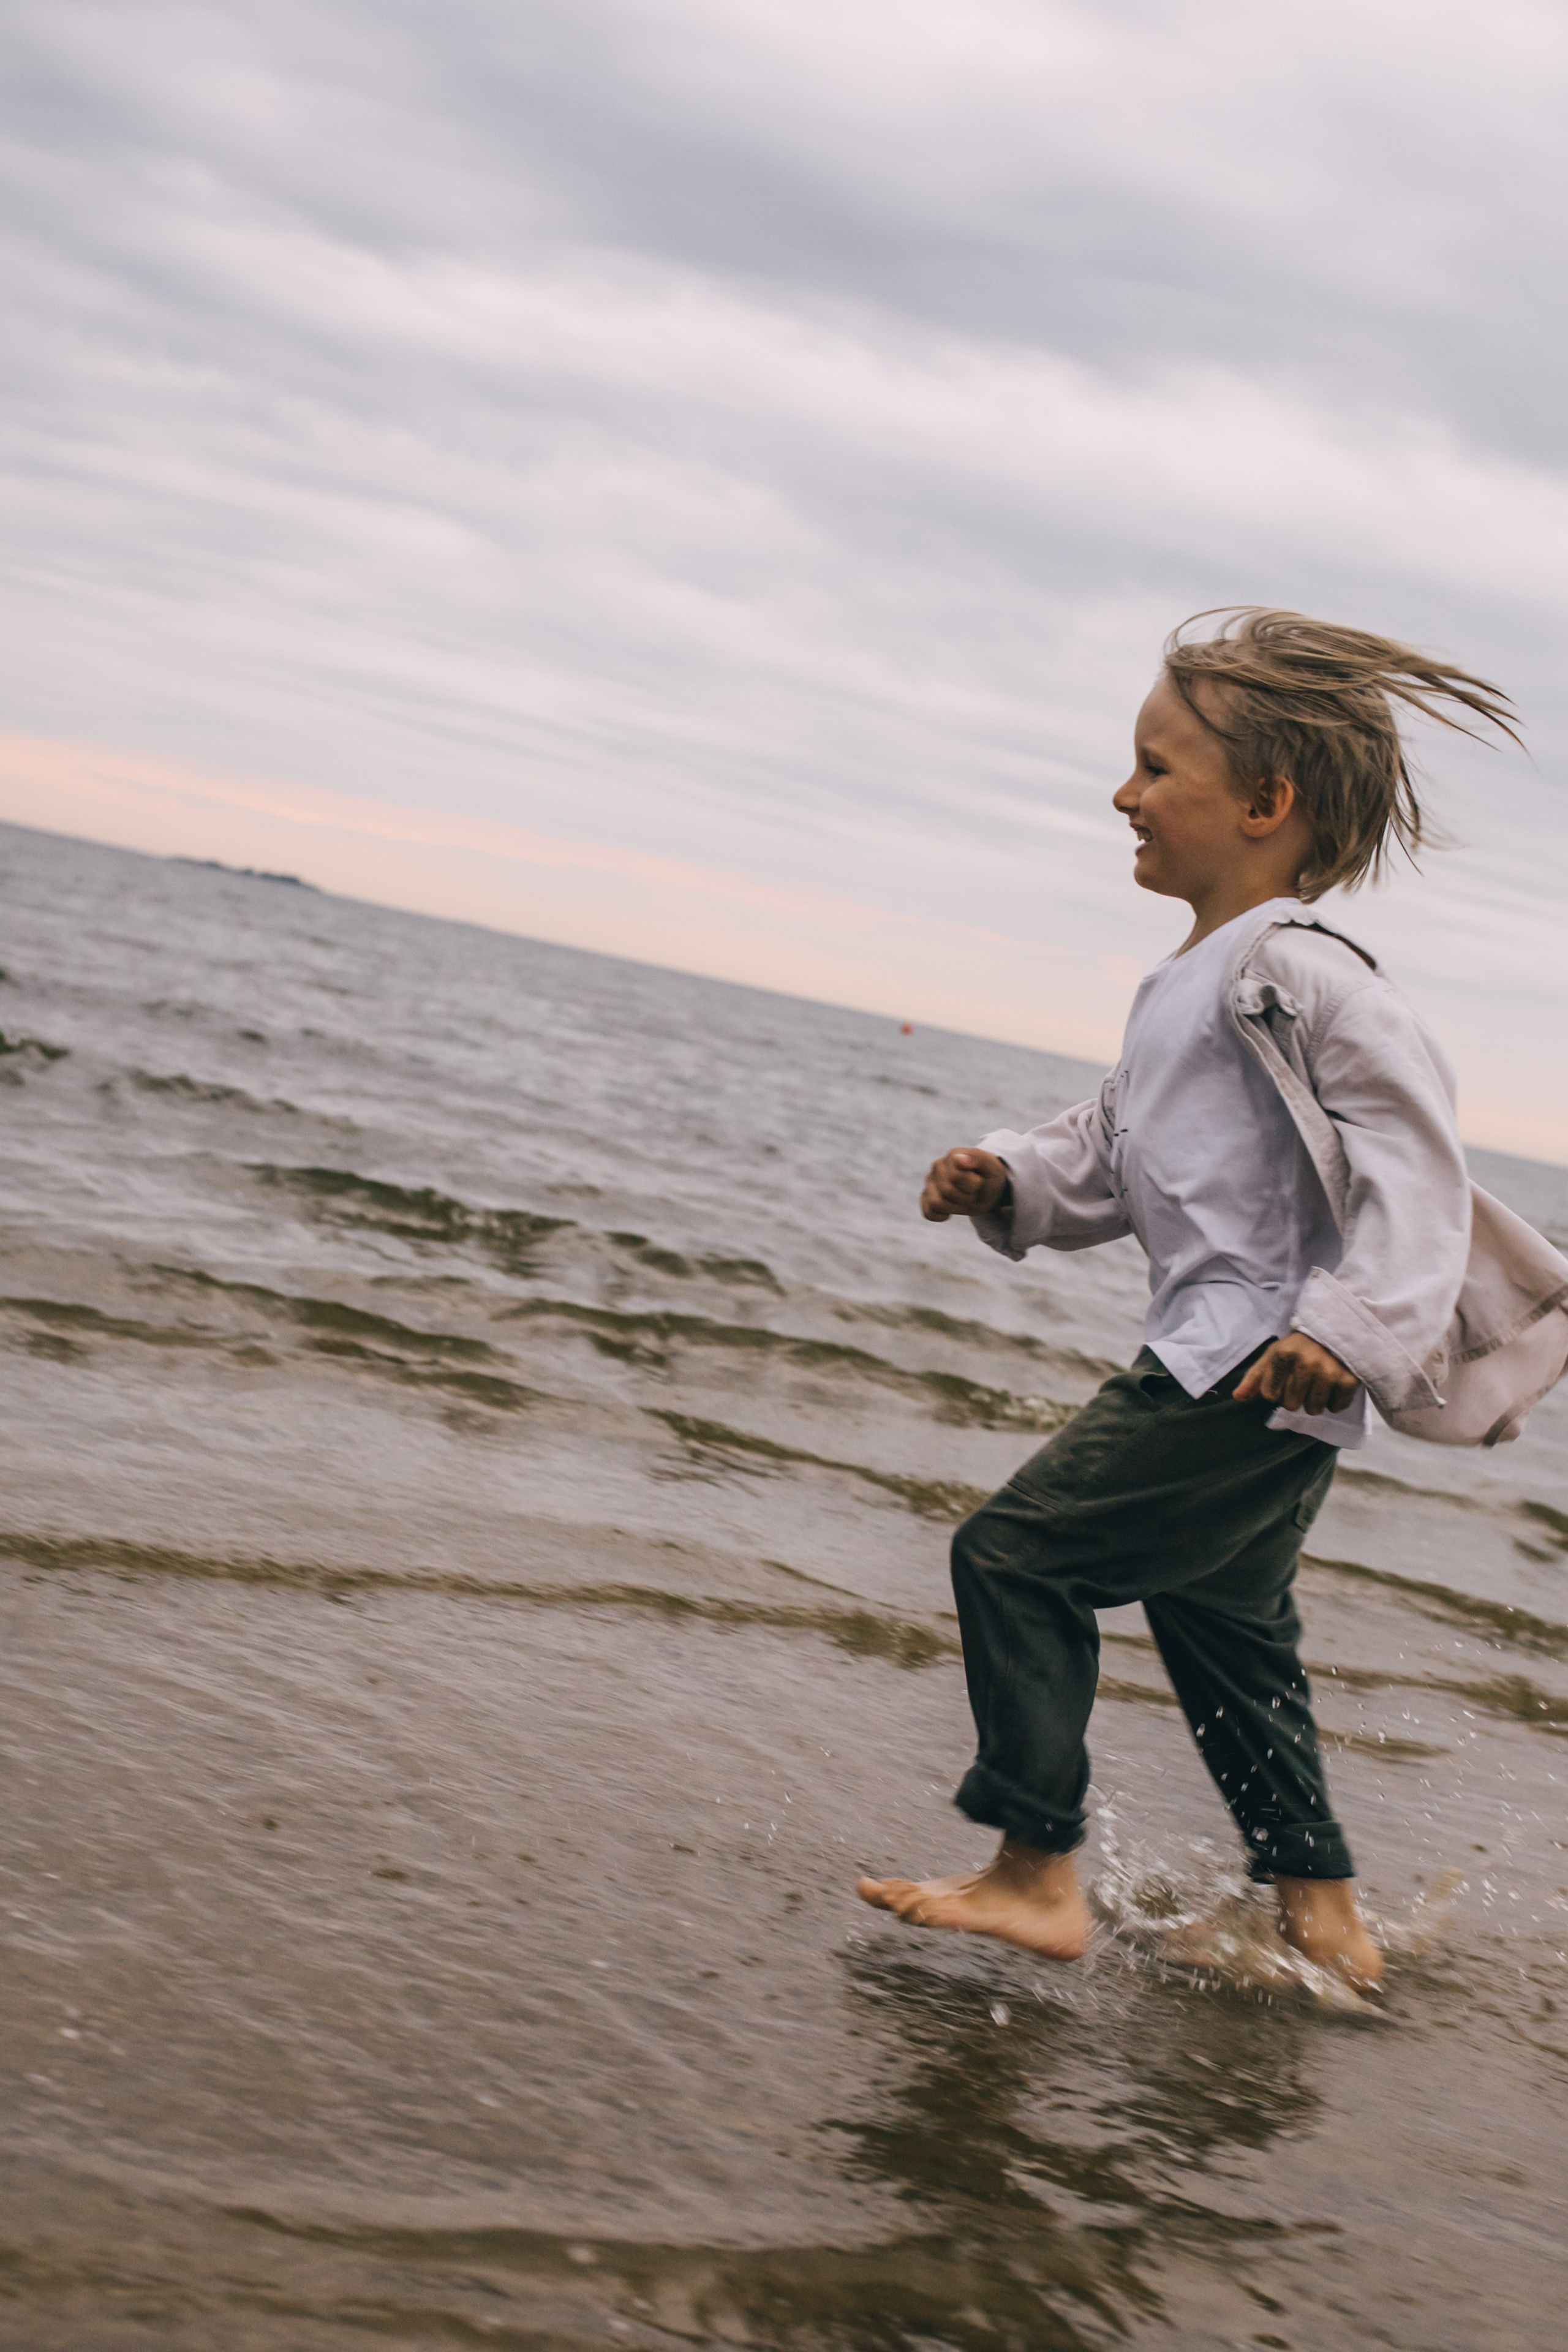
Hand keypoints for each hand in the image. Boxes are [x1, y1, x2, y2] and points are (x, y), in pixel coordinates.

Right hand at [921, 1147, 1008, 1222]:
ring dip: (956, 1208)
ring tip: (965, 1201)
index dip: (971, 1185)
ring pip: (936, 1203)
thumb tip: (958, 1158)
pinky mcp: (927, 1197)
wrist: (988, 1188)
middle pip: (947, 1191)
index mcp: (953, 1155)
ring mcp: (930, 1182)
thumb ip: (976, 1158)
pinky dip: (940, 1216)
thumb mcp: (991, 1167)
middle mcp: (938, 1166)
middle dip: (966, 1197)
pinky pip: (928, 1212)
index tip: (979, 1182)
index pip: (955, 1177)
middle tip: (974, 1193)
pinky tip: (950, 1212)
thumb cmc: (989, 1176)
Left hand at [1234, 1333, 1357, 1416]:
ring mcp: (1329, 1372)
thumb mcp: (1274, 1355)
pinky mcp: (1349, 1380)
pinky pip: (1335, 1407)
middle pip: (1290, 1404)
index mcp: (1283, 1354)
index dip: (1276, 1389)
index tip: (1285, 1376)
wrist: (1336, 1329)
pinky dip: (1334, 1401)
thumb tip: (1238, 1397)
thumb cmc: (1299, 1346)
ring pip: (1312, 1409)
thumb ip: (1255, 1377)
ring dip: (1314, 1401)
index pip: (1269, 1395)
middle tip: (1304, 1380)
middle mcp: (1306, 1362)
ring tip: (1318, 1382)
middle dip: (1295, 1396)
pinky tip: (1334, 1384)